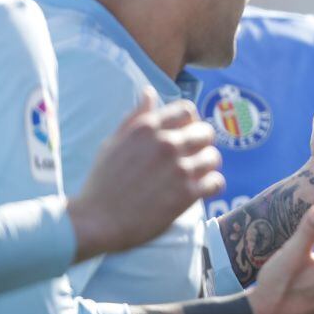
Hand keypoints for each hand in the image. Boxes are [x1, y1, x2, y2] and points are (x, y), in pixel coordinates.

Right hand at [68, 89, 224, 261]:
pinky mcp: (187, 194)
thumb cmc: (102, 181)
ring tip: (198, 174)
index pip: (187, 111)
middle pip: (205, 132)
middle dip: (202, 143)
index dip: (190, 122)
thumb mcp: (113, 142)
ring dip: (208, 166)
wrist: (97, 220)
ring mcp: (179, 168)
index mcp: (148, 127)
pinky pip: (216, 182)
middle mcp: (167, 143)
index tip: (186, 133)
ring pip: (213, 157)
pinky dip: (213, 186)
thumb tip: (149, 92)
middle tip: (194, 156)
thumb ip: (135, 117)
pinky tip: (202, 189)